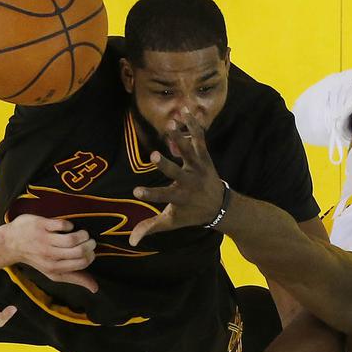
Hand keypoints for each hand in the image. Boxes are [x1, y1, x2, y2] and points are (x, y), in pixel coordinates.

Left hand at [2, 214, 97, 291]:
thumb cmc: (35, 257)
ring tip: (82, 233)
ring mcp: (45, 240)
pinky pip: (62, 224)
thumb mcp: (53, 272)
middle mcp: (50, 255)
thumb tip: (95, 288)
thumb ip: (75, 278)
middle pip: (80, 251)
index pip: (82, 263)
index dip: (91, 256)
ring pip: (72, 238)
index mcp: (54, 268)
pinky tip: (67, 226)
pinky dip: (69, 225)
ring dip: (83, 234)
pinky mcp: (41, 225)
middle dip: (90, 245)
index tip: (90, 251)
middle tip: (89, 241)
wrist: (9, 243)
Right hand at [130, 109, 226, 245]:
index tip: (135, 191)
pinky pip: (200, 139)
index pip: (162, 197)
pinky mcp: (204, 156)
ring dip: (179, 137)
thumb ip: (151, 227)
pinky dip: (194, 125)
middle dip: (166, 165)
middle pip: (177, 173)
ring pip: (189, 151)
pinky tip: (185, 110)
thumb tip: (131, 241)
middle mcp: (189, 182)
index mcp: (179, 198)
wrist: (220, 206)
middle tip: (153, 156)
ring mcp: (198, 168)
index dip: (150, 194)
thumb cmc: (190, 214)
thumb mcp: (172, 222)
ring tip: (169, 123)